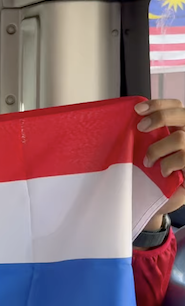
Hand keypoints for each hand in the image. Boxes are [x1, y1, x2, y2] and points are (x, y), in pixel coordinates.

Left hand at [136, 99, 184, 229]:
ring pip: (181, 137)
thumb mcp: (147, 152)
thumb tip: (126, 117)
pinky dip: (168, 164)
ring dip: (158, 148)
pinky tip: (161, 172)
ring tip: (148, 161)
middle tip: (140, 127)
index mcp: (180, 128)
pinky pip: (182, 158)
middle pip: (183, 114)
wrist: (159, 201)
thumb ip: (145, 136)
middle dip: (160, 116)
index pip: (176, 106)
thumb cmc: (152, 175)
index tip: (137, 109)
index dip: (159, 104)